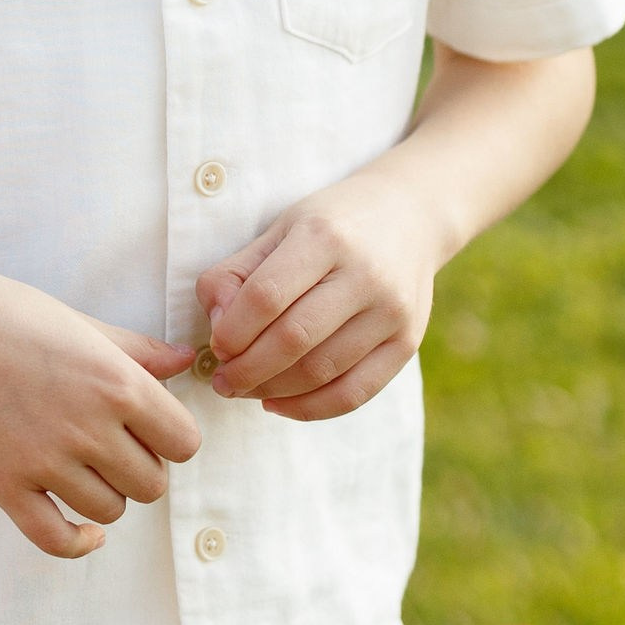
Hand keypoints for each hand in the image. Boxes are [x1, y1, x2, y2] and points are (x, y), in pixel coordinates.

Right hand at [0, 257, 197, 557]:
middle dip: (140, 467)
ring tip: (86, 467)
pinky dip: (79, 542)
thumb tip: (188, 360)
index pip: (184, 442)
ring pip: (110, 510)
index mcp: (117, 383)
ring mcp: (44, 462)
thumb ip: (139, 351)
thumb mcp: (82, 324)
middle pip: (152, 483)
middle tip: (114, 445)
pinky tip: (85, 530)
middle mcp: (87, 428)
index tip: (151, 429)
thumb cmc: (8, 314)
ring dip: (106, 494)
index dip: (172, 438)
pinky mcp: (4, 485)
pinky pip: (56, 538)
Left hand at [197, 161, 440, 419]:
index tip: (214, 346)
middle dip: (247, 369)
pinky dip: (310, 408)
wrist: (409, 216)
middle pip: (293, 339)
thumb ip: (237, 273)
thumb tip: (217, 326)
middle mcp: (364, 274)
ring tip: (246, 390)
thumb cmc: (330, 226)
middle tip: (223, 381)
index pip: (266, 296)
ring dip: (272, 391)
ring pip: (322, 371)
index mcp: (324, 237)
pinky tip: (279, 404)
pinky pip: (355, 393)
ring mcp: (391, 312)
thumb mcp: (280, 230)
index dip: (232, 331)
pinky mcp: (407, 342)